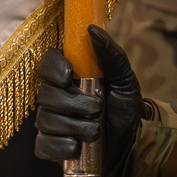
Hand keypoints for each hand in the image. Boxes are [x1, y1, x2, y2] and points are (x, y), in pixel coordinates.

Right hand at [32, 26, 140, 173]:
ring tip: (95, 131)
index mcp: (69, 76)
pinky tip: (77, 146)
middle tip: (97, 109)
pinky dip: (61, 146)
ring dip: (74, 126)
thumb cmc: (125, 108)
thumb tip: (92, 29)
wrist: (132, 144)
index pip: (46, 63)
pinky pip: (43, 145)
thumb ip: (111, 54)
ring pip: (45, 120)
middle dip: (74, 104)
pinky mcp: (50, 146)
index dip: (53, 69)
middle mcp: (54, 96)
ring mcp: (50, 122)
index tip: (70, 76)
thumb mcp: (125, 80)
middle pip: (45, 94)